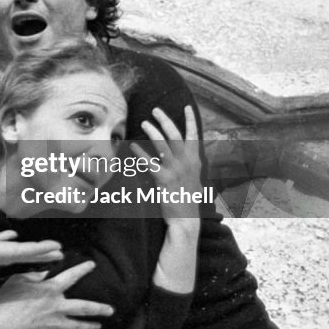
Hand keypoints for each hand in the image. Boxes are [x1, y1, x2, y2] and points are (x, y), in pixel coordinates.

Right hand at [0, 190, 62, 273]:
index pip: (15, 252)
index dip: (36, 250)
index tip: (55, 248)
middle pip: (16, 256)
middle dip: (37, 254)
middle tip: (59, 252)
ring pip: (7, 252)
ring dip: (25, 250)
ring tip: (44, 249)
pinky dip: (6, 242)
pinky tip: (12, 237)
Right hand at [0, 261, 112, 328]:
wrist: (1, 328)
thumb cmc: (6, 302)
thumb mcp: (18, 281)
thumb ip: (33, 276)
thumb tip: (43, 274)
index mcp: (50, 290)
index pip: (71, 277)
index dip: (82, 269)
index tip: (92, 265)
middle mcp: (57, 307)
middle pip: (84, 308)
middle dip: (99, 308)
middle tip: (110, 310)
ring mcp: (54, 324)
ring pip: (77, 326)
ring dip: (90, 326)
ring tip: (98, 326)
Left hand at [133, 106, 200, 292]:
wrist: (187, 221)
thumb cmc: (187, 200)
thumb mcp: (192, 180)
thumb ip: (187, 166)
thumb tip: (180, 155)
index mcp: (195, 161)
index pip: (194, 136)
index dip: (190, 120)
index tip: (186, 107)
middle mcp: (187, 163)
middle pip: (176, 135)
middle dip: (165, 120)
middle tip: (155, 110)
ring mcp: (176, 171)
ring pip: (163, 145)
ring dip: (152, 132)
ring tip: (144, 123)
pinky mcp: (164, 180)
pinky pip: (150, 163)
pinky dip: (141, 154)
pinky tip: (133, 147)